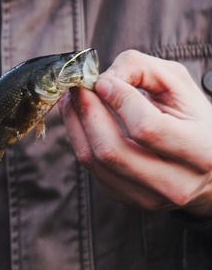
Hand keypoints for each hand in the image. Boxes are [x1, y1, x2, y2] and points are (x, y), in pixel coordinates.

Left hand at [59, 50, 211, 217]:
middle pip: (112, 150)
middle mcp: (177, 183)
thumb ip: (142, 70)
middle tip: (77, 88)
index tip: (103, 81)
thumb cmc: (191, 118)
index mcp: (201, 151)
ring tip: (71, 100)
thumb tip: (101, 80)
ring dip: (76, 125)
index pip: (147, 128)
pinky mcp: (128, 199)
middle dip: (87, 112)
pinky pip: (91, 170)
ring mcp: (150, 197)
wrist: (208, 167)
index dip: (119, 101)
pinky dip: (79, 140)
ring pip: (95, 161)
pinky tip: (78, 119)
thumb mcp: (179, 85)